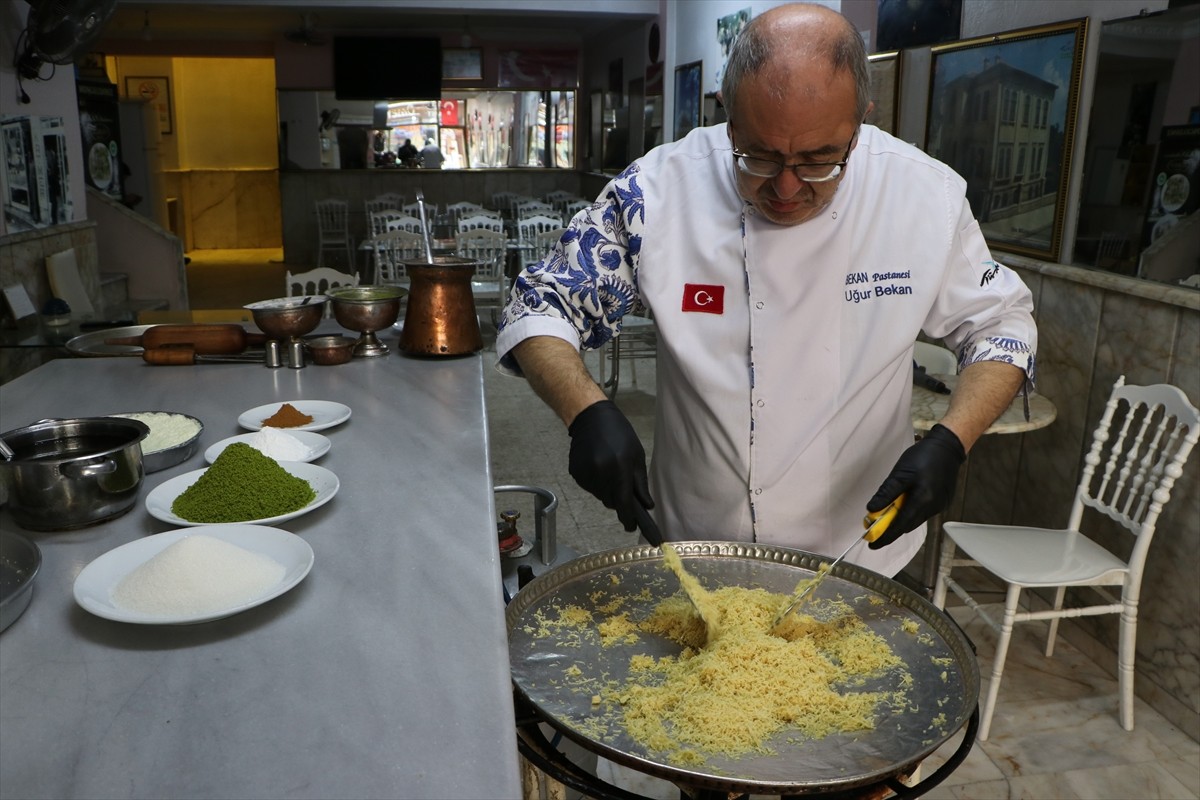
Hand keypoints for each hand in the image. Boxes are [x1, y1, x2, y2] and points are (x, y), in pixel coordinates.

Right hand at [568, 400, 654, 534]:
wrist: (591, 418)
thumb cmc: (620, 435)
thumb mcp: (637, 456)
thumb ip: (640, 484)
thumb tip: (647, 507)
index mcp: (619, 469)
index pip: (624, 504)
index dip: (629, 519)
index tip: (632, 528)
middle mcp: (600, 474)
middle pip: (611, 502)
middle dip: (618, 499)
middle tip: (621, 484)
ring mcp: (585, 474)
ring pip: (600, 496)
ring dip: (607, 490)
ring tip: (608, 469)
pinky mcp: (575, 473)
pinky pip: (589, 488)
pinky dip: (595, 484)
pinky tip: (597, 466)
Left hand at [866, 424, 964, 548]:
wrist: (947, 447)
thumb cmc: (923, 457)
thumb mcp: (900, 473)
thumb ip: (886, 493)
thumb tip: (872, 509)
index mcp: (923, 500)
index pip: (900, 526)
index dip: (885, 536)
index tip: (872, 544)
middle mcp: (933, 507)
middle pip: (907, 525)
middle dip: (890, 529)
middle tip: (874, 528)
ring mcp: (939, 505)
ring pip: (915, 520)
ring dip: (900, 520)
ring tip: (886, 515)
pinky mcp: (942, 501)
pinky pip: (922, 513)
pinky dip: (910, 512)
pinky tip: (903, 505)